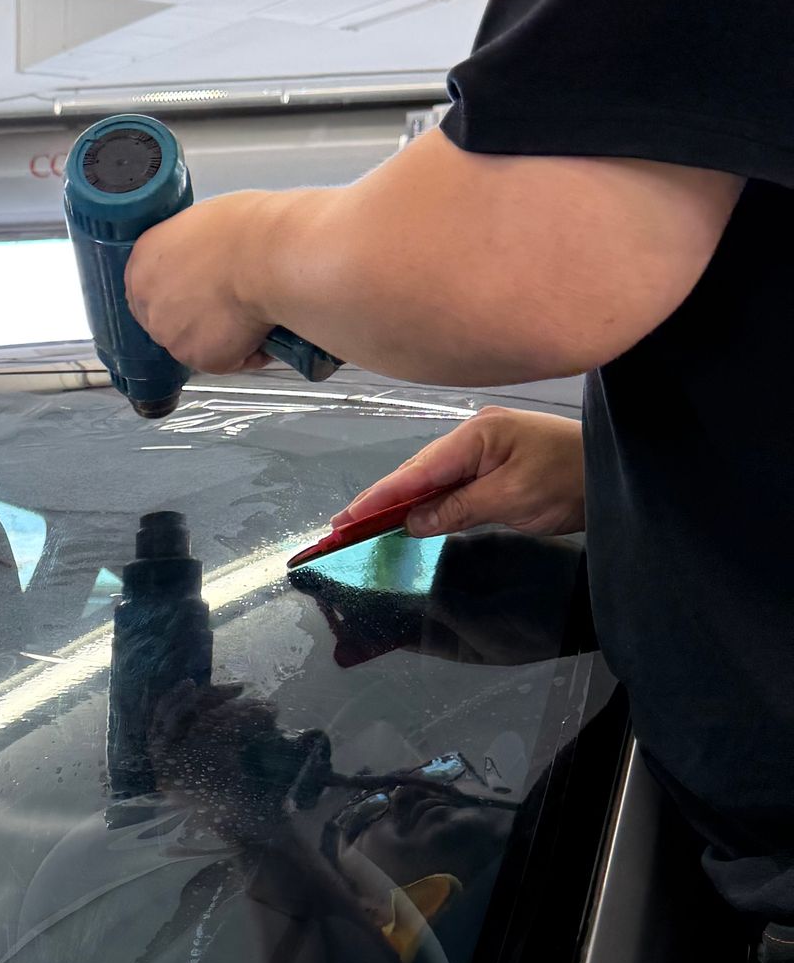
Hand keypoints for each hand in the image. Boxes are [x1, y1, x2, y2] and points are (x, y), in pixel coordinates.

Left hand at [123, 192, 279, 374]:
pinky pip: (225, 361)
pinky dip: (245, 352)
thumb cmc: (246, 229)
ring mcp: (171, 335)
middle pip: (166, 322)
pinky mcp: (199, 359)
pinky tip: (260, 328)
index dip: (177, 294)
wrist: (267, 256)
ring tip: (250, 314)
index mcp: (143, 262)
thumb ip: (189, 253)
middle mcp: (148, 302)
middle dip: (195, 319)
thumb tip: (205, 265)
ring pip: (194, 345)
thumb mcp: (201, 224)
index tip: (198, 294)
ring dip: (220, 337)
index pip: (148, 290)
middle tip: (227, 305)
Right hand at [331, 407, 585, 539]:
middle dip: (381, 499)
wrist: (617, 473)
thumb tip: (411, 522)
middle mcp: (475, 435)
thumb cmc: (569, 481)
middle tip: (344, 526)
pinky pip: (451, 481)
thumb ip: (457, 509)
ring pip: (432, 477)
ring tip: (366, 522)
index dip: (379, 497)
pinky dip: (428, 499)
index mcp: (477, 436)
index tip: (347, 518)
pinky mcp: (496, 462)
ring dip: (402, 501)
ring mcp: (486, 447)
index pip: (416, 472)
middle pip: (417, 471)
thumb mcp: (511, 500)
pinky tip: (412, 513)